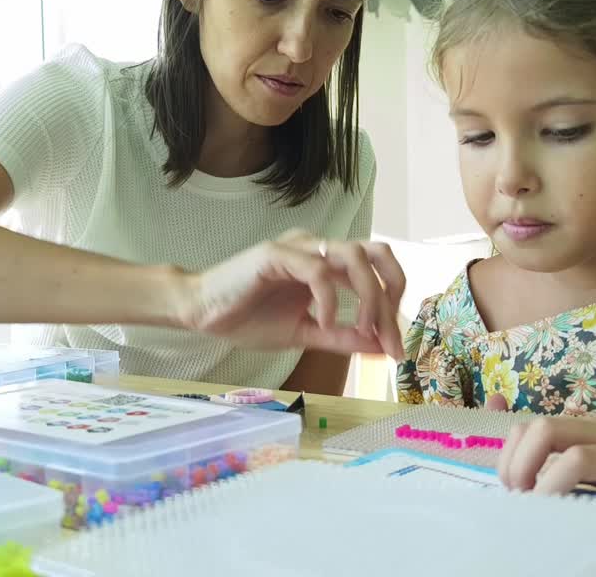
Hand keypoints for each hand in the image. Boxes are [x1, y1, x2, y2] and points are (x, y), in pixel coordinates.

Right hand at [179, 230, 405, 358]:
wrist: (201, 313)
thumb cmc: (248, 318)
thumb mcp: (305, 333)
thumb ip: (342, 337)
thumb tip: (381, 347)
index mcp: (327, 264)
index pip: (377, 272)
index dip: (392, 308)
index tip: (393, 348)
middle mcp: (318, 248)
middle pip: (378, 253)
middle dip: (391, 293)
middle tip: (387, 334)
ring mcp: (298, 247)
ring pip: (354, 256)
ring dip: (367, 296)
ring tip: (360, 329)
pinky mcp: (276, 254)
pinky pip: (318, 271)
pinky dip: (329, 299)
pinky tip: (322, 322)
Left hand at [497, 417, 595, 522]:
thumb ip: (586, 456)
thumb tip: (535, 479)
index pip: (538, 425)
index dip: (512, 452)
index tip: (509, 483)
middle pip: (548, 431)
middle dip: (519, 464)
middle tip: (518, 495)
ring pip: (577, 458)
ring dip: (546, 485)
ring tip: (541, 508)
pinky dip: (591, 513)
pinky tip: (583, 526)